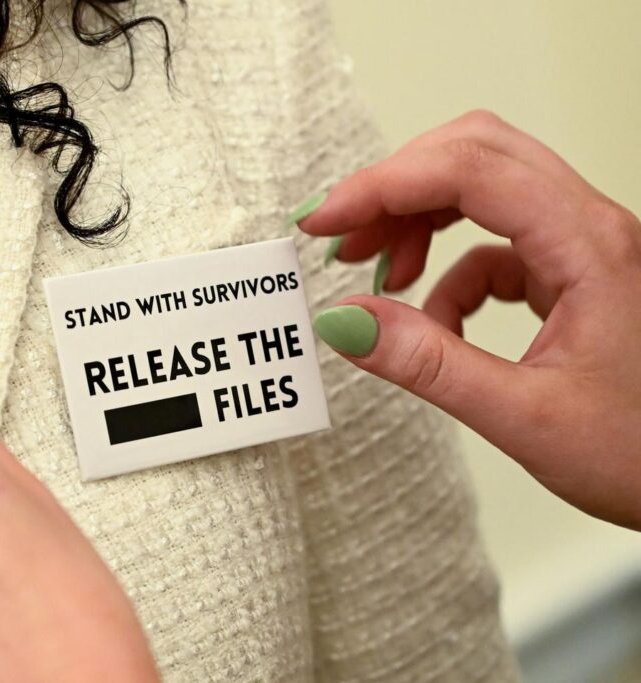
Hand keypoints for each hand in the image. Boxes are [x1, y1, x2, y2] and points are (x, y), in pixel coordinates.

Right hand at [298, 110, 640, 529]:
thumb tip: (346, 320)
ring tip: (378, 273)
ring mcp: (586, 246)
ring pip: (485, 189)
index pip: (469, 171)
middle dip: (396, 188)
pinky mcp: (576, 272)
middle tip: (339, 238)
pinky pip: (497, 244)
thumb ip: (429, 364)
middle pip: (476, 156)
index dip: (383, 185)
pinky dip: (450, 271)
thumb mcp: (524, 417)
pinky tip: (434, 321)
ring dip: (420, 221)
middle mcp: (592, 227)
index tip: (322, 222)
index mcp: (589, 246)